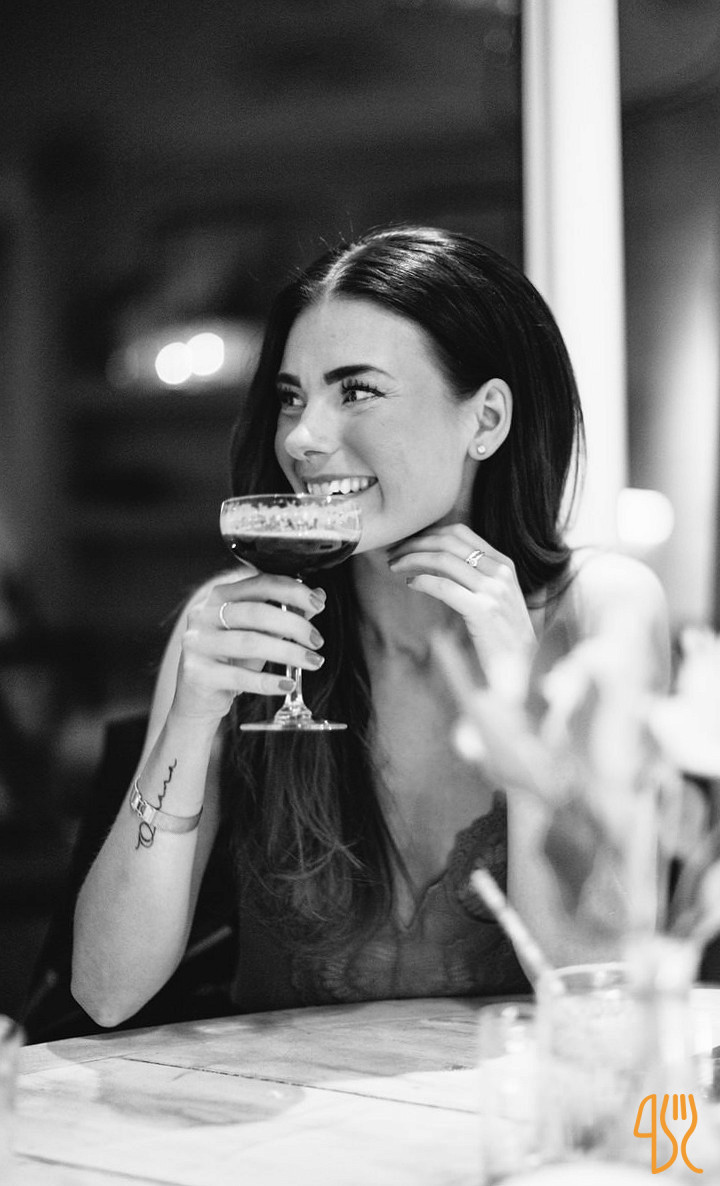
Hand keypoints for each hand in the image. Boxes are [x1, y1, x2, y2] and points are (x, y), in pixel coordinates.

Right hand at [172, 575, 325, 722]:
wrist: (200, 698)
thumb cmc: (231, 660)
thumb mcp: (259, 633)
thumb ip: (285, 613)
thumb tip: (318, 596)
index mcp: (219, 597)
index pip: (259, 584)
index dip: (292, 591)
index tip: (318, 603)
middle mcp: (203, 615)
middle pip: (256, 612)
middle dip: (294, 625)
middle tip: (317, 640)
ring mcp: (197, 643)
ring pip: (250, 643)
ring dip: (288, 652)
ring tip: (312, 661)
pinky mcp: (196, 673)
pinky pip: (239, 676)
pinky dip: (268, 681)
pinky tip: (288, 684)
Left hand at [388, 524, 536, 697]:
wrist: (521, 669)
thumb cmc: (503, 637)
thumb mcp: (496, 597)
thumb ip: (476, 576)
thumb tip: (437, 560)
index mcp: (504, 563)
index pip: (460, 532)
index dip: (428, 533)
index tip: (409, 542)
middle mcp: (500, 572)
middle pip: (448, 542)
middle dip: (415, 543)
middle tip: (394, 552)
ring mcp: (494, 590)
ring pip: (443, 560)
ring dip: (412, 559)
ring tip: (395, 566)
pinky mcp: (483, 610)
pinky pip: (444, 586)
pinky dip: (422, 581)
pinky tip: (410, 584)